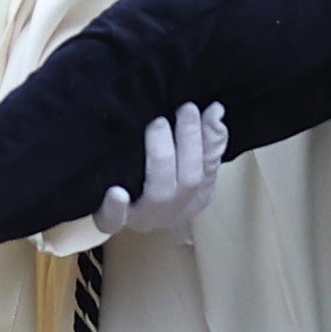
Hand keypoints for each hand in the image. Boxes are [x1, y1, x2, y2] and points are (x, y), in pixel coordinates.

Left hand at [88, 101, 229, 244]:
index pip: (209, 168)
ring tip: (158, 125)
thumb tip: (216, 111)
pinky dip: (116, 207)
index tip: (207, 109)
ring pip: (159, 194)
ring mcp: (144, 218)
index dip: (209, 139)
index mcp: (196, 198)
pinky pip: (115, 220)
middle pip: (189, 180)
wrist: (113, 210)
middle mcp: (173, 211)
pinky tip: (116, 192)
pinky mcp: (113, 222)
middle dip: (189, 142)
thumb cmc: (155, 181)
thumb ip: (206, 142)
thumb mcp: (186, 163)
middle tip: (185, 110)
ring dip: (161, 158)